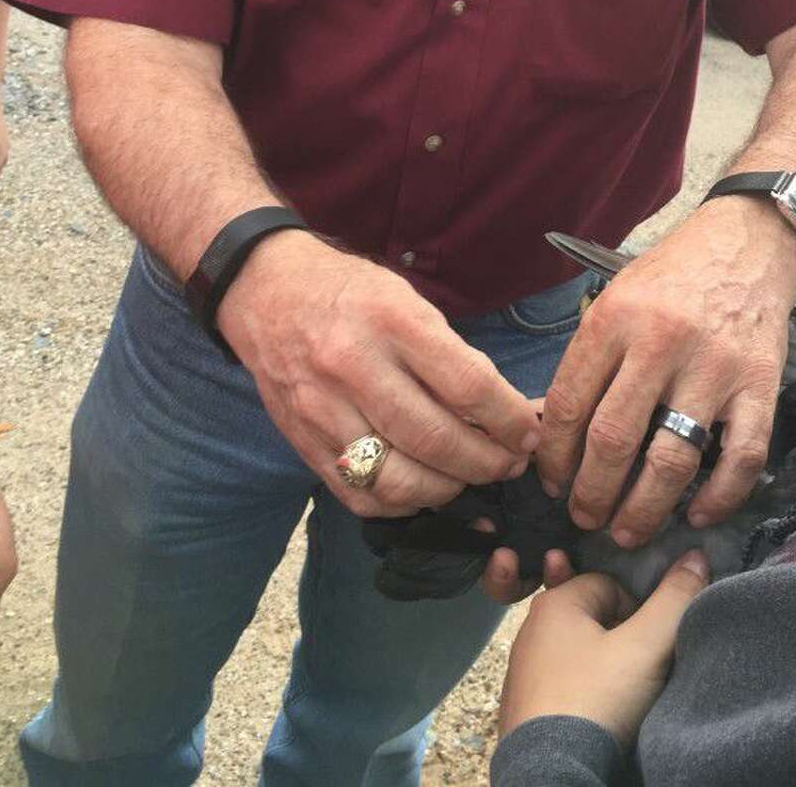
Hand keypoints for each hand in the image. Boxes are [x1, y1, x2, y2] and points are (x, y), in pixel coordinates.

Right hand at [217, 232, 540, 518]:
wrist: (266, 291)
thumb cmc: (350, 292)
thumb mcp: (407, 299)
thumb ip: (450, 354)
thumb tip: (504, 410)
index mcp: (391, 320)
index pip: (466, 384)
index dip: (508, 420)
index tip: (529, 434)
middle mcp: (354, 366)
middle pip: (435, 438)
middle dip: (486, 463)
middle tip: (510, 465)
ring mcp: (323, 409)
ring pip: (397, 478)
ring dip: (447, 490)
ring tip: (469, 479)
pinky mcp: (303, 441)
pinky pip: (360, 494)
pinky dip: (401, 504)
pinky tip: (424, 490)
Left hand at [498, 551, 708, 745]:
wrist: (550, 775)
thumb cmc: (595, 701)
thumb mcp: (645, 648)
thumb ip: (674, 600)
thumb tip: (697, 556)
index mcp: (554, 603)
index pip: (610, 585)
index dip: (639, 612)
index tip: (648, 645)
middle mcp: (531, 629)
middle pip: (594, 618)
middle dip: (621, 640)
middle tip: (639, 672)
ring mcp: (522, 672)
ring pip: (578, 655)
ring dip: (602, 669)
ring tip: (620, 698)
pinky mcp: (522, 709)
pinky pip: (562, 688)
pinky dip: (582, 696)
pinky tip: (597, 717)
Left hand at [538, 196, 795, 545]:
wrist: (748, 243)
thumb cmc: (673, 275)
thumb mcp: (617, 296)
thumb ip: (592, 357)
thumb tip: (553, 432)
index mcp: (615, 319)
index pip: (568, 403)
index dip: (552, 456)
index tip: (551, 482)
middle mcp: (661, 344)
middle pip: (613, 440)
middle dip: (591, 493)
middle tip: (585, 517)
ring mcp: (714, 368)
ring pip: (671, 460)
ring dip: (643, 509)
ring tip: (627, 530)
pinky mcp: (760, 385)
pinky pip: (741, 459)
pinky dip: (718, 498)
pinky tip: (697, 515)